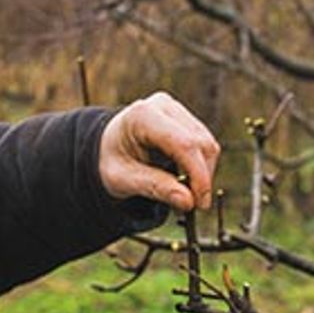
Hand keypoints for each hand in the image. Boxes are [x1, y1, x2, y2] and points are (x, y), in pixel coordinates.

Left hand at [99, 92, 219, 211]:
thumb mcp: (123, 179)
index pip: (184, 144)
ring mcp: (176, 110)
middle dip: (202, 177)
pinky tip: (186, 180)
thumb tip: (188, 201)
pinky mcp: (185, 118)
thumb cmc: (111, 160)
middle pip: (200, 143)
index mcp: (143, 116)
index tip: (199, 203)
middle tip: (193, 205)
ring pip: (207, 144)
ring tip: (186, 194)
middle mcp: (163, 107)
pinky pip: (204, 144)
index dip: (198, 174)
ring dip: (203, 173)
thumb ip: (154, 187)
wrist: (106, 145)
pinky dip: (200, 166)